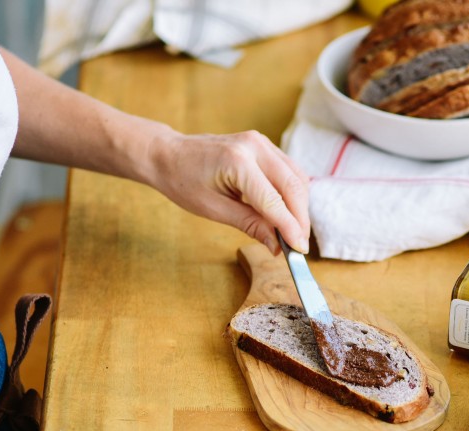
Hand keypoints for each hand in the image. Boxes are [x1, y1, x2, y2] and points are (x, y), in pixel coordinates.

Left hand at [147, 129, 310, 254]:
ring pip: (297, 177)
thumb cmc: (184, 182)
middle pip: (294, 186)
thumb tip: (277, 246)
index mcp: (237, 161)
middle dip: (300, 219)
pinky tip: (287, 212)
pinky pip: (289, 170)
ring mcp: (261, 142)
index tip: (299, 251)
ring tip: (294, 232)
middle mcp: (254, 146)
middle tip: (299, 246)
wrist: (169, 155)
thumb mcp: (214, 210)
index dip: (290, 228)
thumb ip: (250, 225)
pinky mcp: (264, 145)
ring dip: (300, 207)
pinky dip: (293, 194)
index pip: (274, 200)